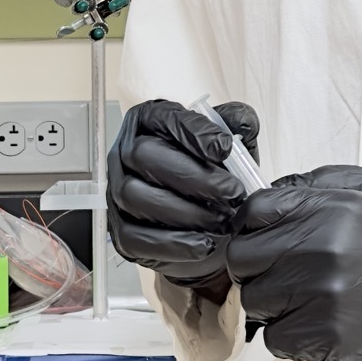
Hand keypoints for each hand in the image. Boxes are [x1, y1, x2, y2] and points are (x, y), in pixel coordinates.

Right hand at [107, 99, 251, 292]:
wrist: (208, 227)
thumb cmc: (212, 179)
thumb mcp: (230, 147)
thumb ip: (237, 126)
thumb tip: (244, 122)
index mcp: (148, 123)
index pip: (161, 116)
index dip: (192, 131)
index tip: (224, 148)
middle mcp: (125, 154)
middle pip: (143, 154)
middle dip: (192, 175)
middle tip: (231, 191)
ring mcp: (117, 193)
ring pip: (136, 196)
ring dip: (184, 210)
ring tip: (222, 219)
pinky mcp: (120, 232)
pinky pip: (136, 237)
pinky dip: (174, 242)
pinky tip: (204, 244)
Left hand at [229, 165, 361, 360]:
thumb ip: (328, 183)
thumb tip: (278, 192)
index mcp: (331, 209)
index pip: (254, 213)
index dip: (255, 228)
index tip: (268, 241)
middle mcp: (319, 250)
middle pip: (243, 259)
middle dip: (258, 267)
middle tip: (285, 277)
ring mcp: (319, 297)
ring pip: (255, 301)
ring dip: (274, 305)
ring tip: (307, 305)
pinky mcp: (325, 339)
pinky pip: (275, 339)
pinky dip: (290, 337)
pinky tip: (319, 329)